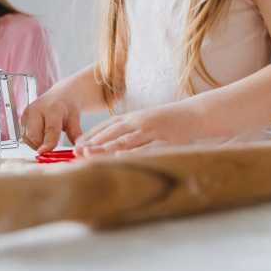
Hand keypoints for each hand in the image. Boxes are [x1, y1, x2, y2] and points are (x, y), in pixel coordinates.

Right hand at [20, 88, 82, 152]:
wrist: (60, 95)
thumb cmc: (67, 108)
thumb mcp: (74, 120)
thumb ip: (75, 134)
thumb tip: (78, 149)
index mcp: (53, 108)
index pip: (50, 129)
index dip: (48, 143)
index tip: (44, 153)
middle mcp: (36, 109)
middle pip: (34, 136)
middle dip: (42, 145)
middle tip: (52, 145)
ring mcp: (27, 113)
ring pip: (27, 138)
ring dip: (36, 144)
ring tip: (47, 137)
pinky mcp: (21, 118)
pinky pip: (24, 136)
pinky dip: (32, 140)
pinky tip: (41, 134)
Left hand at [74, 103, 198, 155]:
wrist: (195, 114)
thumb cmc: (171, 122)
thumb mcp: (149, 123)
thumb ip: (134, 133)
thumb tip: (119, 147)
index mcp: (133, 118)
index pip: (107, 126)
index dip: (91, 135)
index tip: (77, 145)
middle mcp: (137, 121)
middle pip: (110, 132)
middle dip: (92, 142)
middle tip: (76, 151)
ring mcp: (148, 128)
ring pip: (123, 139)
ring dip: (104, 147)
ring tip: (89, 154)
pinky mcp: (160, 136)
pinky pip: (143, 145)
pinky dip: (130, 151)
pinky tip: (118, 156)